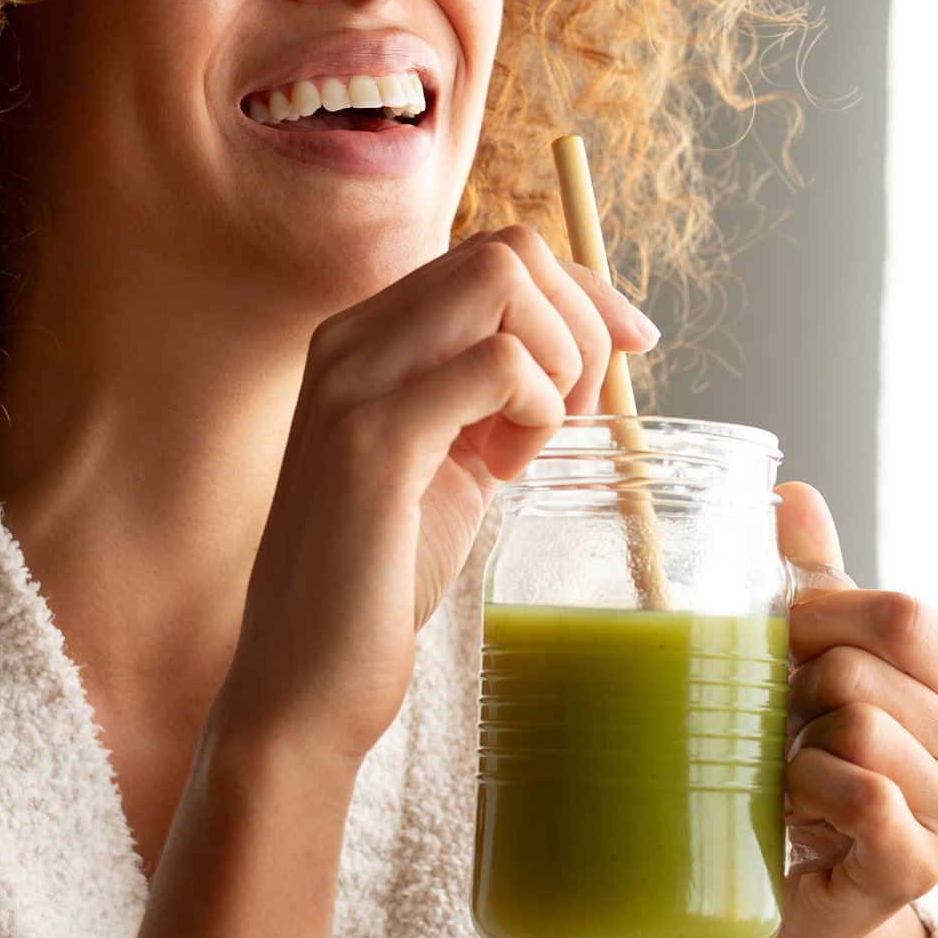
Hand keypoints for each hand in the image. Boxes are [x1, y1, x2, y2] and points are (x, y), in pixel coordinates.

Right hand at [216, 225, 655, 762]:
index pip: (496, 253)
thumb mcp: (451, 461)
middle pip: (508, 252)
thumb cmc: (381, 580)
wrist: (306, 684)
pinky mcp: (372, 442)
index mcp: (365, 338)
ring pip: (504, 284)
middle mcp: (349, 341)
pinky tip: (505, 472)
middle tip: (568, 418)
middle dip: (577, 325)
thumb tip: (592, 339)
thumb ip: (493, 396)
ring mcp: (354, 384)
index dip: (584, 291)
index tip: (631, 345)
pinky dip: (534, 411)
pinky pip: (498, 364)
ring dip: (557, 363)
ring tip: (528, 446)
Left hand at [763, 485, 937, 937]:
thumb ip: (820, 584)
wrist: (809, 909)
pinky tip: (800, 811)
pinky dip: (807, 790)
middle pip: (863, 671)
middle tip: (788, 734)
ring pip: (854, 728)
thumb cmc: (822, 776)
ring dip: (796, 749)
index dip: (820, 618)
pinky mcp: (923, 869)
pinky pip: (856, 792)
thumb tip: (790, 490)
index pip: (903, 614)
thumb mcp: (828, 668)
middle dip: (797, 693)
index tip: (783, 648)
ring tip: (798, 776)